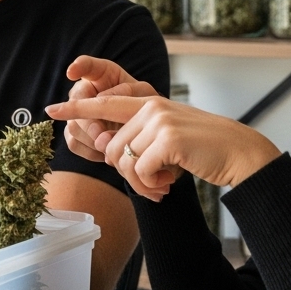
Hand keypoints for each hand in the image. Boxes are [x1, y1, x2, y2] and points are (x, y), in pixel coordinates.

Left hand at [46, 95, 281, 201]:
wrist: (238, 152)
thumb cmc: (203, 148)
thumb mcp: (169, 135)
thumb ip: (141, 137)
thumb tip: (110, 151)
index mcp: (149, 102)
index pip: (105, 102)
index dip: (77, 108)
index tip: (52, 109)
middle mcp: (151, 107)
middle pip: (112, 148)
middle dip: (127, 175)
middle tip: (152, 186)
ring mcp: (159, 121)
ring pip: (124, 162)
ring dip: (139, 183)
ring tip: (162, 185)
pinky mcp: (167, 139)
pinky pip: (140, 172)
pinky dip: (151, 185)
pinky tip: (169, 182)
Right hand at [60, 56, 156, 162]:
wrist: (146, 133)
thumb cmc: (148, 109)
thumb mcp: (146, 96)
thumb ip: (130, 93)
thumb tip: (101, 101)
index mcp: (103, 75)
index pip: (88, 65)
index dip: (79, 67)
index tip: (72, 72)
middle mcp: (86, 91)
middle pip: (76, 102)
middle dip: (89, 121)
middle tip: (101, 134)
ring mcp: (78, 113)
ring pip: (73, 125)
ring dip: (91, 139)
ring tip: (110, 147)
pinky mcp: (77, 134)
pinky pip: (74, 143)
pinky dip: (90, 152)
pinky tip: (106, 155)